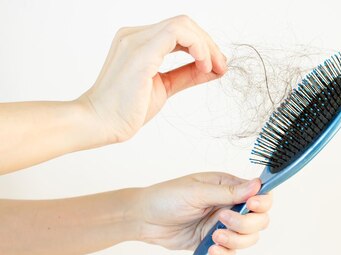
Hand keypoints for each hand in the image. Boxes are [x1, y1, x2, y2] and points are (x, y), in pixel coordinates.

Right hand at [81, 15, 226, 142]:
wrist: (99, 123)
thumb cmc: (125, 109)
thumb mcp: (165, 87)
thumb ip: (186, 75)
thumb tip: (212, 69)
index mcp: (138, 42)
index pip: (178, 32)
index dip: (202, 45)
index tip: (216, 67)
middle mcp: (135, 35)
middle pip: (184, 24)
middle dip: (208, 44)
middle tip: (221, 66)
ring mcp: (136, 40)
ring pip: (183, 24)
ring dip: (206, 45)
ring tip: (212, 67)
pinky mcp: (141, 51)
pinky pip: (178, 33)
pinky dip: (198, 47)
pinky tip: (203, 65)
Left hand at [135, 172, 271, 254]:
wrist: (144, 219)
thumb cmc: (167, 197)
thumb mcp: (197, 191)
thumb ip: (228, 192)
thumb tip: (257, 185)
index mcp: (229, 187)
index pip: (260, 194)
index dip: (262, 202)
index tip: (251, 206)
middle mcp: (231, 206)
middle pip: (259, 220)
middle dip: (246, 224)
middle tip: (223, 220)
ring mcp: (223, 225)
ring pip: (248, 238)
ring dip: (236, 240)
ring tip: (214, 237)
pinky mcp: (214, 241)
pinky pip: (231, 252)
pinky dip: (225, 253)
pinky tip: (210, 249)